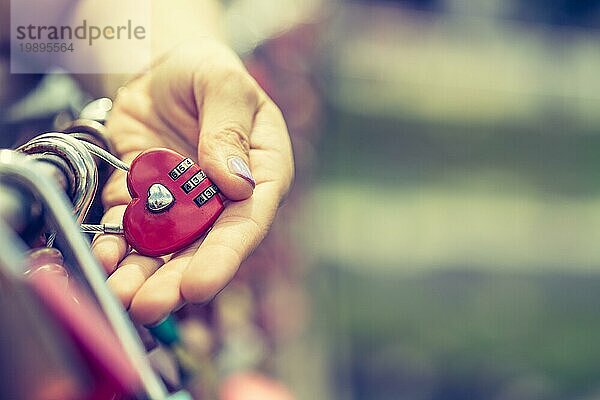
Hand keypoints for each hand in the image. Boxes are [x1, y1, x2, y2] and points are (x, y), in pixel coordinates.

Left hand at [92, 39, 293, 323]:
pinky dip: (113, 244)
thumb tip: (232, 182)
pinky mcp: (142, 197)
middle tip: (149, 306)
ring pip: (164, 246)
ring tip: (119, 295)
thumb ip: (229, 127)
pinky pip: (127, 226)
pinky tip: (102, 258)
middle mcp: (222, 198)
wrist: (166, 69)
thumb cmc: (208, 71)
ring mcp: (181, 201)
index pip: (247, 221)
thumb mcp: (223, 83)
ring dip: (141, 274)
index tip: (199, 284)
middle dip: (175, 279)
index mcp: (259, 174)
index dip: (224, 255)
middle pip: (203, 246)